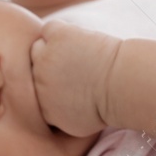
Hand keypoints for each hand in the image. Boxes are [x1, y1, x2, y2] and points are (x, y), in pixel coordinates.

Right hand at [30, 20, 120, 136]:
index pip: (32, 92)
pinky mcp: (57, 38)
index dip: (48, 84)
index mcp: (40, 108)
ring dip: (52, 49)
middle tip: (72, 67)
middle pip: (32, 69)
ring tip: (73, 53)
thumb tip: (49, 107)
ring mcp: (44, 59)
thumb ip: (56, 116)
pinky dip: (59, 31)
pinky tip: (75, 39)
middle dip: (50, 68)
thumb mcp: (77, 126)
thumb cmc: (108, 106)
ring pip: (37, 48)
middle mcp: (36, 84)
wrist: (122, 86)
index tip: (66, 82)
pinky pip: (49, 29)